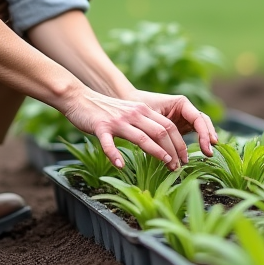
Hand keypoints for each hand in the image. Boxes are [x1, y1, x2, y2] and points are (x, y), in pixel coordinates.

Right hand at [58, 88, 191, 170]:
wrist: (79, 98)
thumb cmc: (105, 110)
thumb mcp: (129, 112)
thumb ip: (144, 123)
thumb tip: (161, 142)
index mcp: (142, 110)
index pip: (168, 126)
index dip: (179, 143)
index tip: (184, 158)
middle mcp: (133, 114)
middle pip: (161, 132)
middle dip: (173, 150)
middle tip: (178, 167)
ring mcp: (117, 121)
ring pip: (142, 137)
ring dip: (157, 153)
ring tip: (166, 165)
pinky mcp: (100, 127)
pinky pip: (109, 143)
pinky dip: (114, 155)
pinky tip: (120, 166)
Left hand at [134, 90, 217, 158]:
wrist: (131, 101)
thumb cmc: (138, 106)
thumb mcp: (148, 118)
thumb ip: (157, 133)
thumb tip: (165, 154)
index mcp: (181, 103)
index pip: (197, 118)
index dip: (204, 133)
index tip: (206, 146)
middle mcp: (185, 109)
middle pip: (203, 122)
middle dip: (207, 136)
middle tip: (209, 152)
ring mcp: (184, 118)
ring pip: (201, 127)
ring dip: (205, 139)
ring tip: (208, 153)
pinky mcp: (180, 126)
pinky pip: (193, 133)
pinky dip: (197, 141)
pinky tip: (200, 151)